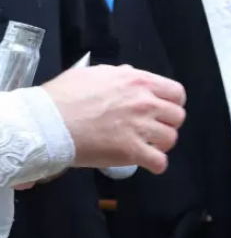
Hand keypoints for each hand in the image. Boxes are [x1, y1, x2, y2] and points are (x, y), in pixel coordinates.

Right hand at [42, 65, 186, 173]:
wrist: (46, 121)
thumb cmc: (63, 96)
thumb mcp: (93, 74)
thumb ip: (117, 74)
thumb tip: (129, 73)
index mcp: (137, 82)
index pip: (176, 92)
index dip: (173, 103)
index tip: (163, 110)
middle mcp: (144, 103)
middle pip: (177, 117)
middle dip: (168, 124)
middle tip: (153, 129)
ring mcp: (139, 127)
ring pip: (171, 139)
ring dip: (161, 144)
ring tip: (148, 146)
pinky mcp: (131, 151)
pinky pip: (159, 162)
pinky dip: (156, 165)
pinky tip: (148, 163)